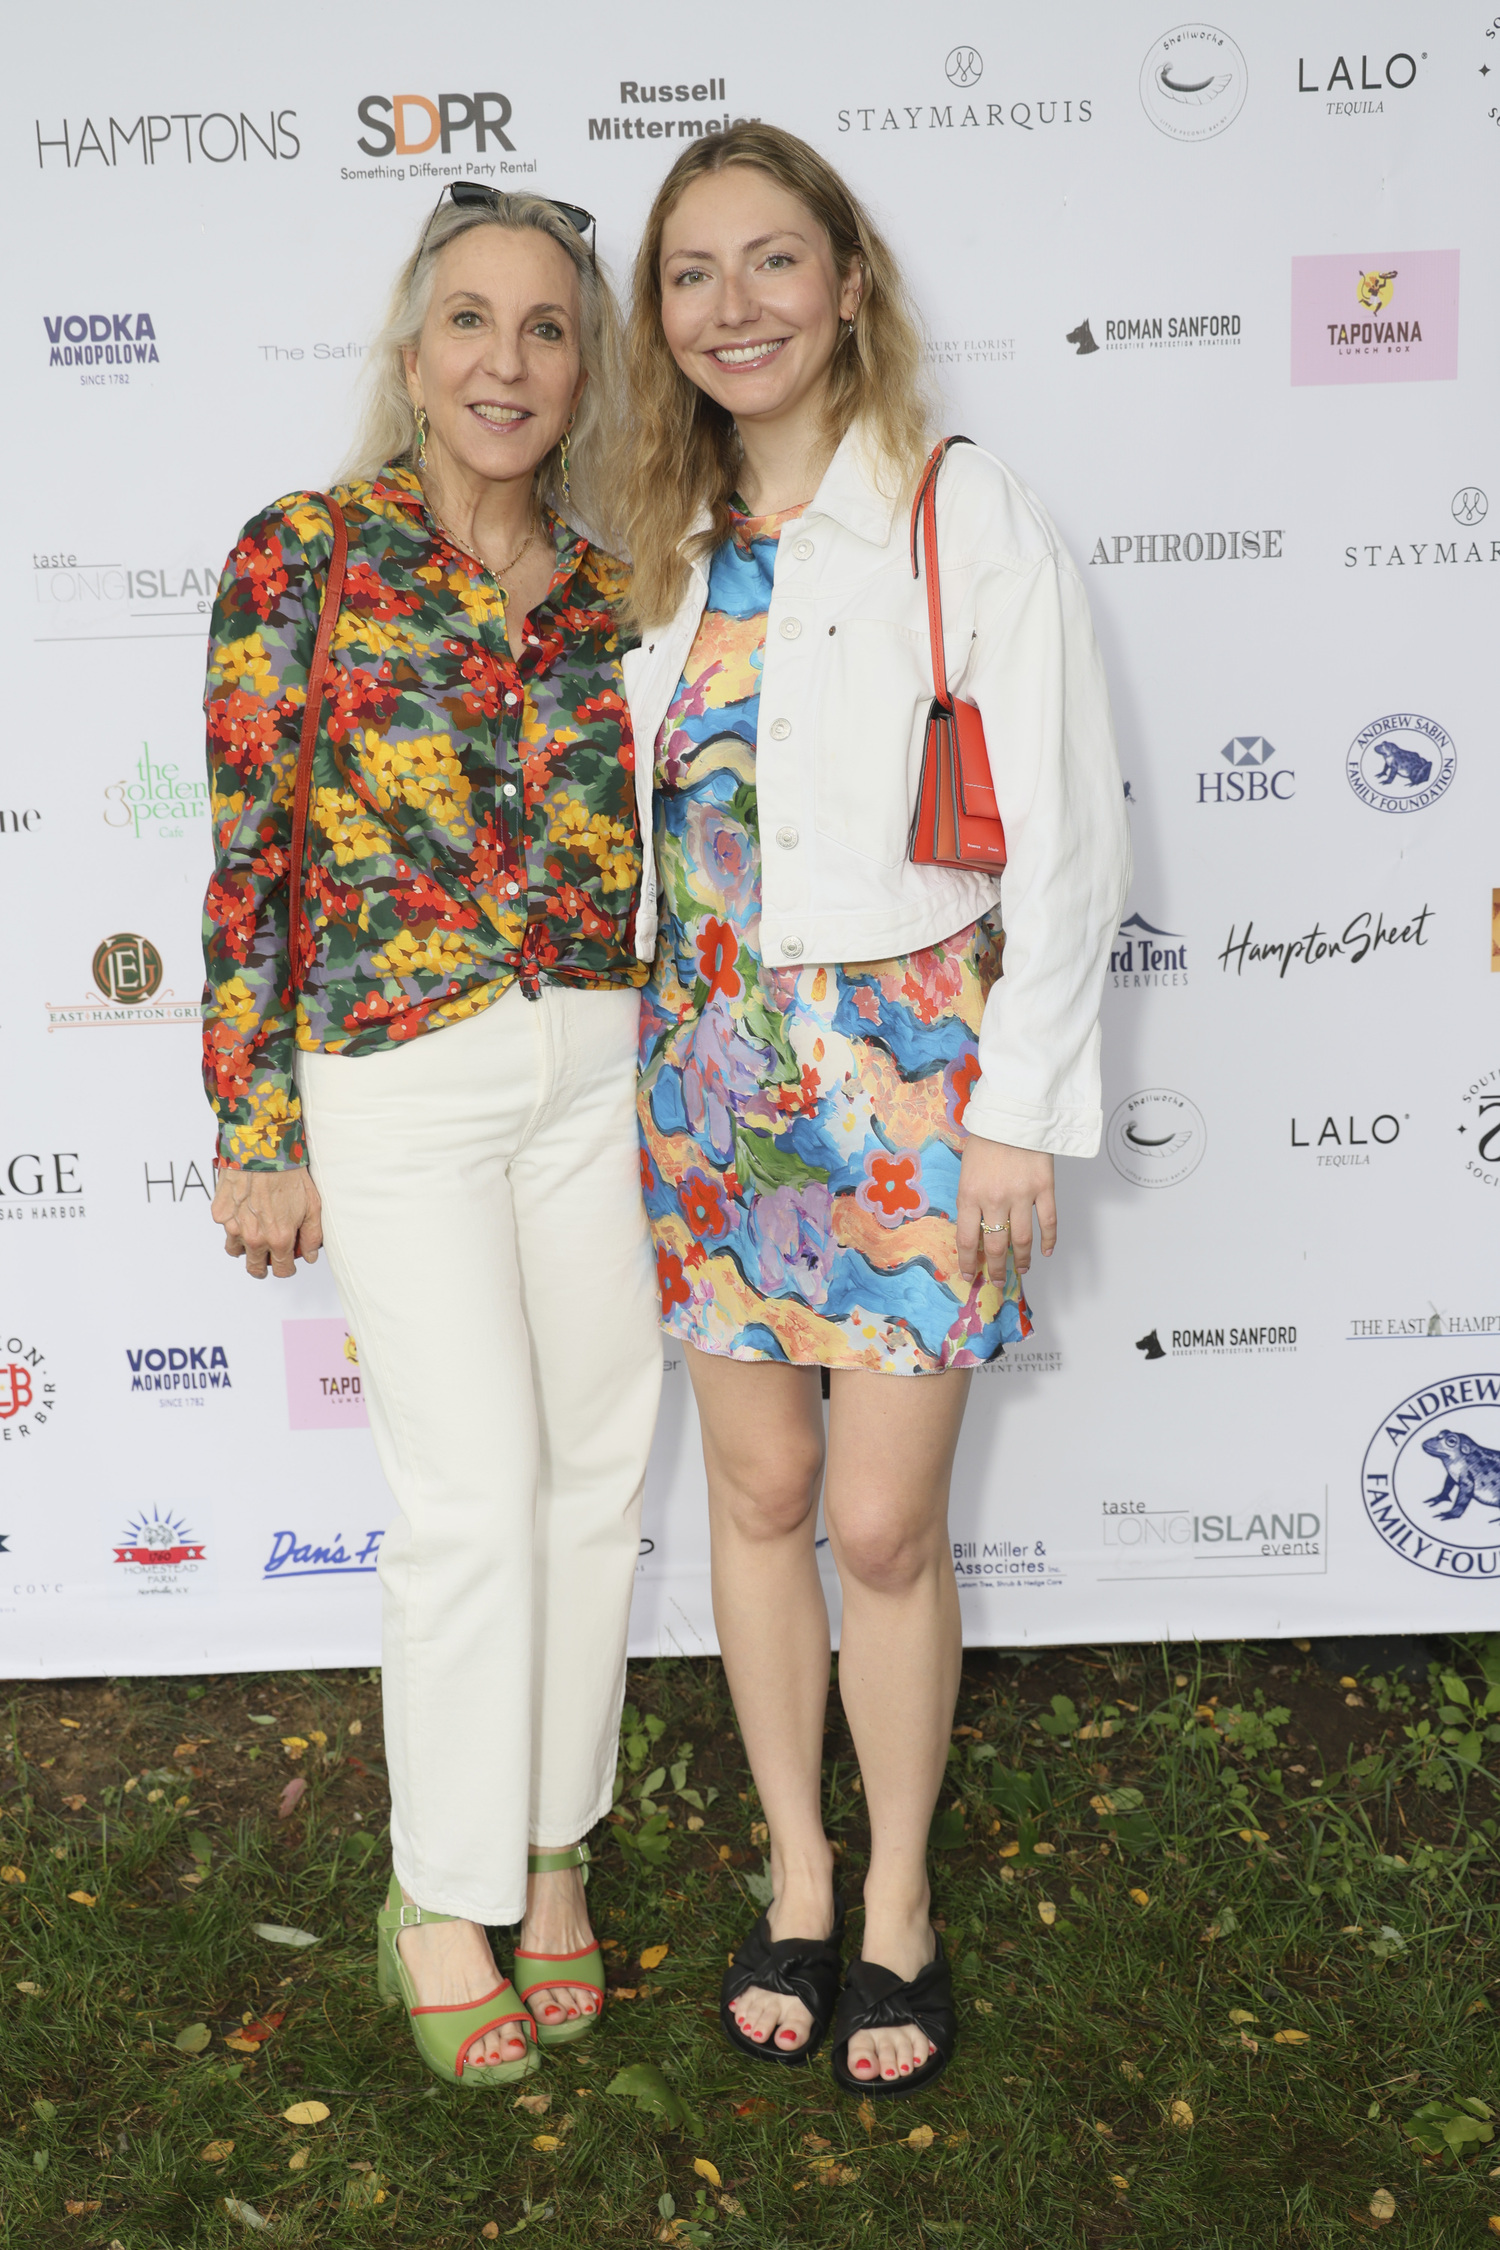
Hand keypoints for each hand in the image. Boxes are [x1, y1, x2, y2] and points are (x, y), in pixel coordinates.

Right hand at [210, 1164, 323, 1280]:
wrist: (263, 1149)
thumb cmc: (289, 1174)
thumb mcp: (312, 1205)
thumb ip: (311, 1235)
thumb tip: (310, 1255)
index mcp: (278, 1238)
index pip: (282, 1270)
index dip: (287, 1268)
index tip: (288, 1263)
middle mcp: (254, 1237)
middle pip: (255, 1268)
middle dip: (263, 1266)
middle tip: (269, 1257)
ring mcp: (233, 1226)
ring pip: (236, 1250)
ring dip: (245, 1246)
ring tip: (255, 1231)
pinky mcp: (219, 1213)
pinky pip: (225, 1227)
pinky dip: (233, 1223)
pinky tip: (244, 1208)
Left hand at [956, 1138, 1055, 1285]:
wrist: (1013, 1115)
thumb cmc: (987, 1139)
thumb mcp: (967, 1171)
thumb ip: (971, 1200)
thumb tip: (976, 1229)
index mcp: (969, 1195)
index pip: (967, 1240)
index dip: (968, 1262)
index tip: (970, 1275)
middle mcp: (994, 1200)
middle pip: (995, 1246)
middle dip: (995, 1269)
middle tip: (996, 1281)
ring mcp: (1021, 1195)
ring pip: (1022, 1240)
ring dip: (1022, 1260)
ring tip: (1022, 1270)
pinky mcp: (1044, 1188)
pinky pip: (1048, 1222)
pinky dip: (1048, 1240)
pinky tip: (1046, 1251)